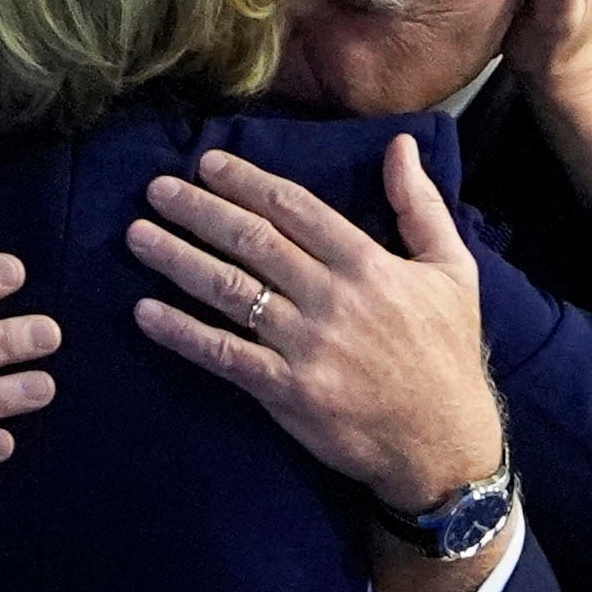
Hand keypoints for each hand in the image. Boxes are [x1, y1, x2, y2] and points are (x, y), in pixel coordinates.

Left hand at [128, 137, 501, 513]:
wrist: (444, 446)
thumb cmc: (446, 353)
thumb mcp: (453, 271)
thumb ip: (420, 205)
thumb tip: (400, 145)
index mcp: (368, 265)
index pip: (293, 207)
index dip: (245, 181)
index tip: (206, 163)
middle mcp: (332, 299)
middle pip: (252, 240)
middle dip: (198, 210)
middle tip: (156, 189)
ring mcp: (306, 346)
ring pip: (229, 290)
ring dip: (177, 259)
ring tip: (138, 236)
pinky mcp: (287, 391)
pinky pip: (223, 354)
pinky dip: (181, 332)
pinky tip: (145, 312)